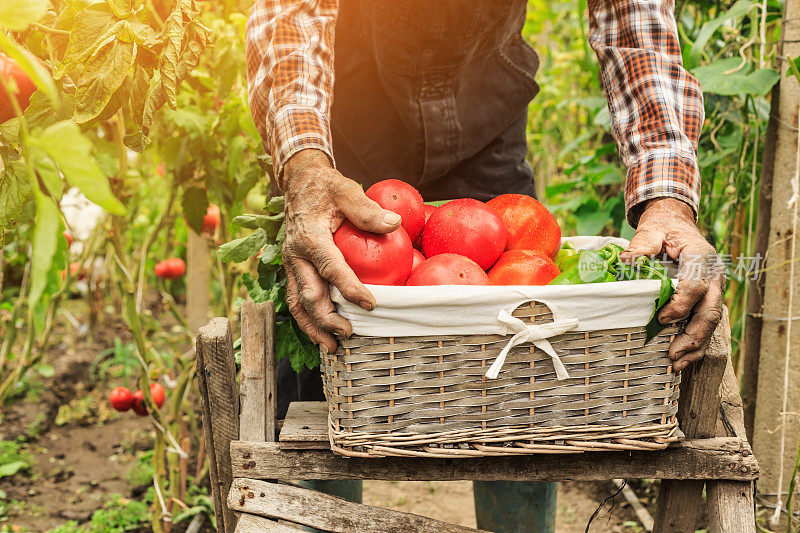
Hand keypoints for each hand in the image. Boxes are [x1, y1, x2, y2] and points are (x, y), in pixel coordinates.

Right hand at [281, 149, 401, 353]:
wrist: (299, 183)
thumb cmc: (327, 188)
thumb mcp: (347, 190)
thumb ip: (367, 209)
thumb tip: (394, 224)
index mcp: (309, 237)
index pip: (330, 268)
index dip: (349, 288)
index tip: (370, 304)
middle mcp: (295, 255)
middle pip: (308, 295)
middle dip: (327, 319)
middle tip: (350, 333)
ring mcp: (292, 264)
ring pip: (298, 303)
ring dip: (314, 327)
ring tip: (332, 348)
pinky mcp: (294, 270)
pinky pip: (298, 298)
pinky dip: (309, 320)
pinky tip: (324, 334)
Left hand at [621, 198, 724, 371]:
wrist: (676, 225)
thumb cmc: (663, 229)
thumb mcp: (651, 231)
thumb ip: (642, 245)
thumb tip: (626, 261)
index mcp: (701, 257)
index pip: (696, 286)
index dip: (681, 305)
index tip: (661, 318)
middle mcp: (713, 275)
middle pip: (711, 309)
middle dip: (693, 334)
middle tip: (673, 352)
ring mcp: (713, 289)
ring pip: (712, 322)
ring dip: (696, 345)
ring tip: (677, 363)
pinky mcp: (706, 300)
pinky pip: (705, 324)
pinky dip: (696, 344)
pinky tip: (682, 360)